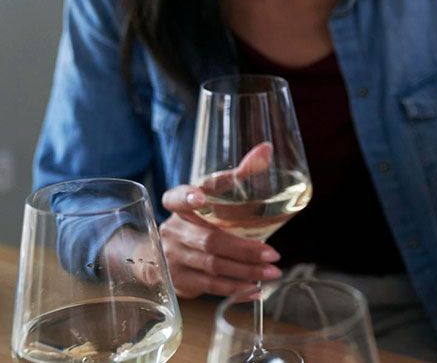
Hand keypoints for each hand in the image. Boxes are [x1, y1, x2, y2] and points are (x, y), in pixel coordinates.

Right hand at [159, 147, 283, 297]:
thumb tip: (267, 149)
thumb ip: (240, 173)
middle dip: (243, 249)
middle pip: (209, 240)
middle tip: (273, 254)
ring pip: (211, 267)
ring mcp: (172, 259)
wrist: (159, 253)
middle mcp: (172, 231)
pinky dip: (234, 290)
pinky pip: (208, 288)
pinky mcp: (178, 282)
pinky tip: (255, 290)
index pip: (176, 197)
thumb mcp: (214, 195)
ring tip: (272, 273)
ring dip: (245, 272)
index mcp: (179, 205)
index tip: (200, 198)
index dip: (187, 197)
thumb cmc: (199, 217)